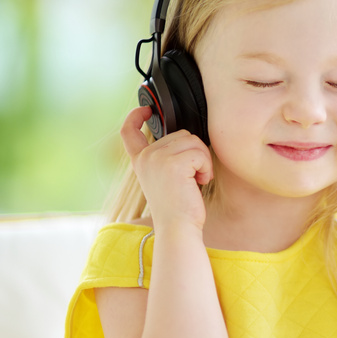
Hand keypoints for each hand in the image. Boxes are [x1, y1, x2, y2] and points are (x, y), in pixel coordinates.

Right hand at [121, 106, 212, 231]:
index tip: (145, 109)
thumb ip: (165, 157)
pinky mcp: (173, 163)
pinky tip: (199, 182)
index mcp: (140, 160)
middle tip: (191, 177)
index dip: (135, 116)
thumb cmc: (178, 207)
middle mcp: (146, 157)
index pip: (129, 131)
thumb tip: (185, 138)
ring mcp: (157, 158)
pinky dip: (206, 168)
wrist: (177, 228)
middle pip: (181, 134)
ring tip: (195, 181)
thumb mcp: (164, 178)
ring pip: (193, 141)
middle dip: (194, 153)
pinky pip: (200, 153)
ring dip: (202, 161)